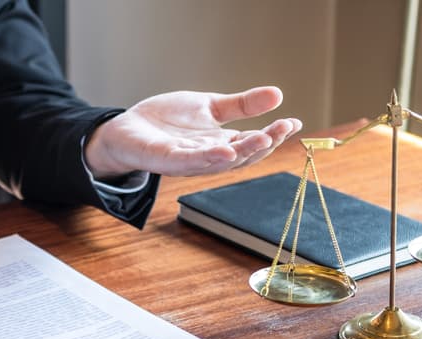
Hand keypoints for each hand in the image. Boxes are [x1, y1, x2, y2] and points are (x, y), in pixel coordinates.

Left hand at [83, 86, 301, 179]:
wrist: (127, 127)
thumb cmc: (167, 122)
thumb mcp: (210, 107)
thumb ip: (241, 105)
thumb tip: (277, 94)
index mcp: (220, 144)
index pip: (252, 143)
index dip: (274, 135)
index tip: (294, 122)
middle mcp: (207, 156)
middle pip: (241, 156)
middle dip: (263, 144)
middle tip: (282, 130)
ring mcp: (187, 161)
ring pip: (219, 162)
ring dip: (241, 153)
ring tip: (262, 140)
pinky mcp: (165, 160)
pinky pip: (189, 162)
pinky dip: (208, 158)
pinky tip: (225, 151)